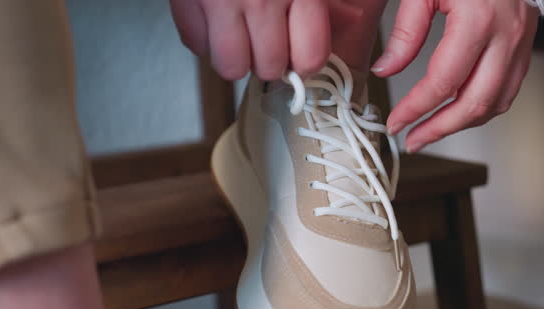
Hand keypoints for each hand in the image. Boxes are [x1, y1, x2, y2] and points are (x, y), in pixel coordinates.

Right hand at [169, 0, 361, 79]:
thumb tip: (347, 25)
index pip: (310, 56)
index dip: (305, 62)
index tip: (300, 55)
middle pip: (269, 67)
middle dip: (269, 61)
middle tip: (266, 41)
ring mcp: (221, 0)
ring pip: (231, 66)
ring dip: (235, 58)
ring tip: (239, 36)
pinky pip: (196, 45)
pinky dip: (204, 39)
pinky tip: (215, 19)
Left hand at [373, 0, 538, 151]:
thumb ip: (405, 32)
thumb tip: (386, 70)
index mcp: (479, 20)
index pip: (443, 83)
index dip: (416, 109)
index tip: (396, 122)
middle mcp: (507, 36)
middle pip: (475, 104)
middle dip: (440, 129)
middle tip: (413, 140)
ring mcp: (522, 42)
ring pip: (496, 103)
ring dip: (463, 123)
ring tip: (433, 130)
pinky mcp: (527, 45)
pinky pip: (508, 90)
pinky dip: (483, 107)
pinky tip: (459, 111)